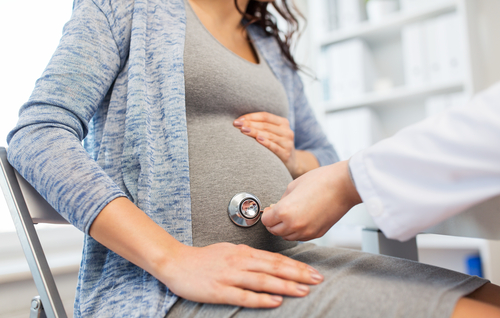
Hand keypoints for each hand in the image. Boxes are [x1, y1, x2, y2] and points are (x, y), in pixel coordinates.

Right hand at [161, 243, 323, 307]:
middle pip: (274, 268)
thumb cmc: (204, 258)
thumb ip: (249, 256)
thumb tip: (268, 262)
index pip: (275, 259)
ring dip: (285, 285)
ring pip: (263, 280)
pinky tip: (275, 301)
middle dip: (298, 274)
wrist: (176, 262)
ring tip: (303, 290)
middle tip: (317, 279)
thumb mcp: (229, 251)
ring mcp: (229, 276)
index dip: (295, 265)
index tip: (312, 271)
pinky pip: (244, 295)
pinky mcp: (219, 291)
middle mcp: (239, 261)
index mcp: (243, 252)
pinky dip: (261, 299)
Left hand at [233, 112, 318, 177]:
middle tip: (236, 124)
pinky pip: (274, 147)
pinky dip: (266, 142)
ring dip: (254, 132)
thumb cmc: (276, 145)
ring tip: (242, 130)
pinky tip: (257, 139)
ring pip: (269, 135)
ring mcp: (287, 143)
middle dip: (249, 124)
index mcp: (283, 122)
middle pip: (265, 125)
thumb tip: (241, 121)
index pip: (265, 116)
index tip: (238, 119)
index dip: (251, 116)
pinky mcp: (286, 154)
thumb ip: (262, 126)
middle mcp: (287, 131)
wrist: (292, 163)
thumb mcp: (273, 133)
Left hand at [261, 161, 361, 240]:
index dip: (267, 214)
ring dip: (285, 228)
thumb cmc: (319, 181)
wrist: (343, 186)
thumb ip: (281, 201)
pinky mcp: (317, 234)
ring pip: (287, 237)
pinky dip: (297, 231)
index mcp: (284, 211)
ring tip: (290, 215)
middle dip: (274, 222)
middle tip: (277, 212)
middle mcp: (294, 225)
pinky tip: (301, 219)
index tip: (271, 209)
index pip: (266, 220)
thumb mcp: (292, 186)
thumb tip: (275, 209)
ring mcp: (306, 232)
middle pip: (274, 231)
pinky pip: (300, 237)